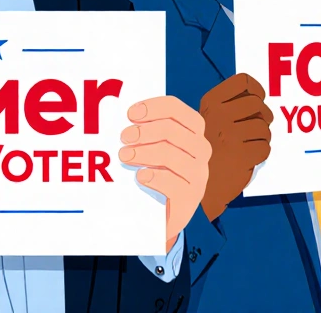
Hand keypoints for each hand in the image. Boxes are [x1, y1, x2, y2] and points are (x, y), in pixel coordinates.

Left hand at [120, 96, 211, 253]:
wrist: (157, 213)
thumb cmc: (150, 171)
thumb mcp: (149, 147)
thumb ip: (141, 131)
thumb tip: (120, 117)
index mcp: (190, 132)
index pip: (177, 110)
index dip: (154, 107)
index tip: (130, 114)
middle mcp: (199, 151)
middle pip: (174, 131)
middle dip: (145, 131)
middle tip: (124, 137)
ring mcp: (198, 175)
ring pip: (173, 156)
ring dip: (145, 153)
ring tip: (124, 156)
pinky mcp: (191, 198)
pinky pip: (175, 184)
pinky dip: (155, 177)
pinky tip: (141, 177)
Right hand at [198, 74, 272, 220]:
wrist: (194, 184)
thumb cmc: (206, 149)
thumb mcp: (208, 120)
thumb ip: (230, 106)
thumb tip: (258, 95)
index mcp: (210, 103)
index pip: (243, 81)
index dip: (256, 90)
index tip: (257, 100)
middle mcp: (219, 115)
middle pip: (258, 104)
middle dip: (264, 116)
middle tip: (256, 127)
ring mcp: (229, 135)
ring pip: (264, 128)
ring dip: (261, 138)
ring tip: (248, 145)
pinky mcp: (241, 155)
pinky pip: (265, 148)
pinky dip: (260, 154)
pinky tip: (247, 157)